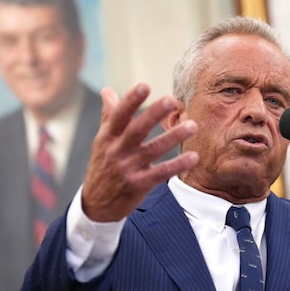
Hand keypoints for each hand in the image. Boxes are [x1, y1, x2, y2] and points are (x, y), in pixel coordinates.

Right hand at [81, 83, 197, 221]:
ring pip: (153, 150)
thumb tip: (108, 90)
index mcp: (107, 137)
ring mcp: (127, 168)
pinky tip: (193, 157)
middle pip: (136, 129)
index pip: (119, 115)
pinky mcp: (138, 185)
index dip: (131, 100)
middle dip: (154, 113)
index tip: (145, 85)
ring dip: (173, 137)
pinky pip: (160, 173)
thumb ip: (108, 115)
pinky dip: (177, 165)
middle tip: (172, 99)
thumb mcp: (102, 142)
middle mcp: (116, 151)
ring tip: (193, 126)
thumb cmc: (102, 167)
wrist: (96, 205)